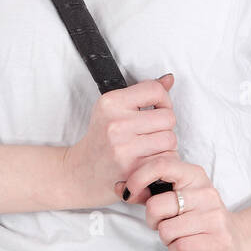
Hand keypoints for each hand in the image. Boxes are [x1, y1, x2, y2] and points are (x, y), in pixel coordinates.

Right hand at [62, 73, 178, 207]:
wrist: (80, 171)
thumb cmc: (100, 139)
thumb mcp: (113, 110)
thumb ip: (142, 93)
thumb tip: (169, 79)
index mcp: (110, 103)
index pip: (155, 90)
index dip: (164, 100)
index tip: (157, 109)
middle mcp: (115, 123)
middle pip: (168, 117)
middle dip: (165, 126)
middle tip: (152, 133)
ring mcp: (123, 147)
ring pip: (170, 139)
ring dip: (166, 145)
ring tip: (151, 147)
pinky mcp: (131, 168)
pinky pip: (166, 159)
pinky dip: (163, 160)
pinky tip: (149, 160)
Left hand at [115, 153, 247, 250]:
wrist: (236, 239)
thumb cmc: (198, 216)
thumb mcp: (177, 197)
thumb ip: (147, 192)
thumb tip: (119, 187)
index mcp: (194, 175)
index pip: (161, 165)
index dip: (138, 178)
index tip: (129, 192)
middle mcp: (205, 192)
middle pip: (156, 205)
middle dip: (152, 220)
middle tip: (163, 223)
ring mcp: (213, 216)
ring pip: (165, 229)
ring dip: (166, 237)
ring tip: (179, 234)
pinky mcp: (218, 239)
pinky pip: (178, 246)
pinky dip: (176, 249)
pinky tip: (187, 245)